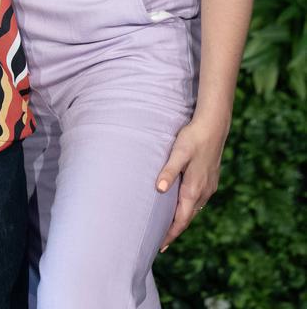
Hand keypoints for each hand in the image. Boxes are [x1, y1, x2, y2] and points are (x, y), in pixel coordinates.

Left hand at [156, 117, 227, 250]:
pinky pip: (198, 200)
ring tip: (169, 227)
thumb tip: (159, 189)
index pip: (181, 220)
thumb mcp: (179, 152)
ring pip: (193, 209)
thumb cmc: (193, 138)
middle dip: (174, 230)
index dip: (170, 234)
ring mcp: (209, 187)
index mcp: (194, 189)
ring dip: (182, 219)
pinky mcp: (211, 180)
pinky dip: (188, 208)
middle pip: (187, 218)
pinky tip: (182, 205)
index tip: (160, 246)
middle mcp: (203, 192)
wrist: (214, 126)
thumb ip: (169, 170)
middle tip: (160, 242)